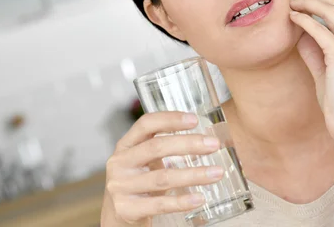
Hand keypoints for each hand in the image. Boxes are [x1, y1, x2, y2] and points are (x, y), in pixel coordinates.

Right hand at [101, 112, 223, 225]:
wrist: (116, 215)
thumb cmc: (138, 181)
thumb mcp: (144, 160)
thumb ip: (165, 147)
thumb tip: (206, 140)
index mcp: (126, 145)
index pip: (146, 124)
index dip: (170, 119)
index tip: (194, 119)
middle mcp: (120, 163)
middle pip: (156, 147)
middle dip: (189, 144)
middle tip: (214, 144)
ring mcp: (121, 186)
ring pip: (162, 178)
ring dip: (194, 175)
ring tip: (217, 173)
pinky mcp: (126, 209)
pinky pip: (159, 205)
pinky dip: (182, 202)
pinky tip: (199, 198)